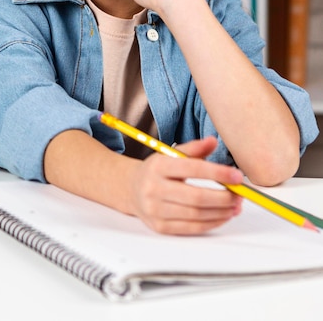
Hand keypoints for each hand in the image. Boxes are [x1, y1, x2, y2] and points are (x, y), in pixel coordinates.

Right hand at [129, 136, 243, 234]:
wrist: (131, 189)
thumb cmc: (156, 171)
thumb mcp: (170, 155)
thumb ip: (193, 149)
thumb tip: (213, 141)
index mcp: (157, 166)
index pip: (192, 169)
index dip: (218, 173)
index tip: (237, 176)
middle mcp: (153, 188)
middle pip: (196, 197)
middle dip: (224, 197)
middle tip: (239, 194)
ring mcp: (155, 210)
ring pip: (196, 214)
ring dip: (221, 212)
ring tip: (235, 205)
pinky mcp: (159, 226)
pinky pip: (192, 228)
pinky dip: (212, 223)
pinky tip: (222, 215)